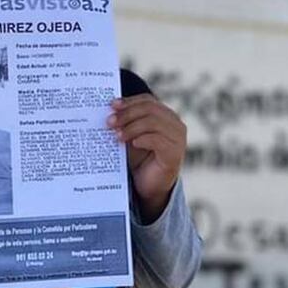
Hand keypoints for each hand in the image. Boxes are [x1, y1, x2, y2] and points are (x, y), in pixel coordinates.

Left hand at [107, 95, 186, 221]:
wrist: (149, 187)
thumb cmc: (140, 160)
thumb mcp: (131, 136)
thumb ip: (126, 123)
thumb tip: (109, 111)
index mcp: (165, 116)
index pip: (147, 101)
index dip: (129, 101)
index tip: (111, 106)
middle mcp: (175, 124)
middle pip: (150, 109)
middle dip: (127, 114)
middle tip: (110, 122)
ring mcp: (177, 138)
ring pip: (153, 122)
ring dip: (132, 127)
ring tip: (117, 135)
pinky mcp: (175, 153)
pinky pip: (158, 140)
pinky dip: (143, 139)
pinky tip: (133, 143)